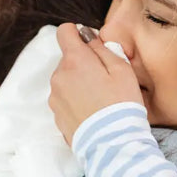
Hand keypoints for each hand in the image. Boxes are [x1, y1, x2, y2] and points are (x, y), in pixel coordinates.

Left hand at [49, 23, 143, 143]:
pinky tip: (93, 111)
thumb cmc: (121, 105)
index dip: (78, 33)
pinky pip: (65, 99)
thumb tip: (89, 37)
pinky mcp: (57, 116)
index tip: (90, 43)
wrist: (113, 144)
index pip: (65, 32)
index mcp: (75, 60)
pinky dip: (76, 101)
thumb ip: (103, 48)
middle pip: (68, 59)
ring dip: (79, 83)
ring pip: (66, 80)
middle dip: (83, 63)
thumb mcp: (122, 69)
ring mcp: (55, 98)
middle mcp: (59, 76)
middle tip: (105, 78)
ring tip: (100, 99)